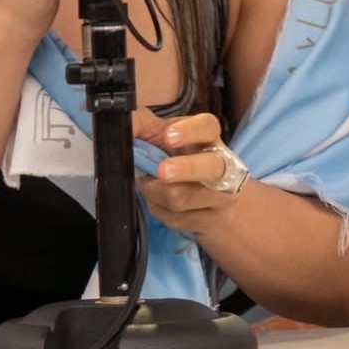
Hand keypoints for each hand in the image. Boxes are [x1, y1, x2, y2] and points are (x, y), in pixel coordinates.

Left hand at [133, 106, 244, 235]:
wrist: (212, 202)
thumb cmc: (181, 160)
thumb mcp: (163, 137)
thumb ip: (143, 127)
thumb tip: (125, 126)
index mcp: (208, 138)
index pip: (208, 127)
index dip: (190, 131)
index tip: (168, 137)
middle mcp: (223, 165)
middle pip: (211, 166)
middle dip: (185, 169)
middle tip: (162, 171)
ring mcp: (222, 196)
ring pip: (183, 197)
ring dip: (154, 192)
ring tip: (148, 185)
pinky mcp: (213, 222)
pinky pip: (176, 219)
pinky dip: (158, 209)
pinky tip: (159, 202)